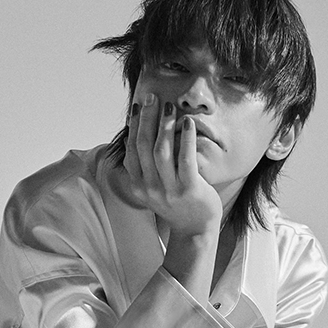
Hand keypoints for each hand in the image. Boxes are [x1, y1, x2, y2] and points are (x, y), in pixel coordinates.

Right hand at [124, 94, 222, 236]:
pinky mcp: (189, 190)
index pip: (132, 149)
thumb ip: (143, 167)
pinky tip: (188, 122)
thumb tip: (132, 138)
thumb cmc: (176, 205)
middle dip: (146, 118)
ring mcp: (169, 190)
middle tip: (150, 97)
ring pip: (162, 151)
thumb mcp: (153, 187)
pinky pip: (186, 159)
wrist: (195, 231)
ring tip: (168, 106)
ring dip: (164, 125)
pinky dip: (186, 138)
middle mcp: (150, 188)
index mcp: (138, 185)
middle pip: (144, 146)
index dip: (134, 125)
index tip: (138, 105)